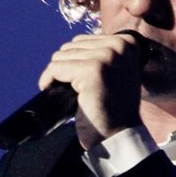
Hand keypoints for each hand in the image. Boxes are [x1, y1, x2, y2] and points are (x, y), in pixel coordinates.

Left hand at [38, 31, 143, 149]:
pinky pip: (56, 68)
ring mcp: (106, 57)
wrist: (118, 135)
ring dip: (60, 76)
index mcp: (126, 42)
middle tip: (75, 90)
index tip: (77, 80)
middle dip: (66, 68)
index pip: (82, 41)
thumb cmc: (113, 108)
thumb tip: (70, 47)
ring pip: (61, 56)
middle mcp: (119, 46)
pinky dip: (49, 80)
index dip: (73, 62)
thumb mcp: (114, 72)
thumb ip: (99, 54)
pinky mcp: (92, 71)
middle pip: (70, 46)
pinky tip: (55, 93)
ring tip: (72, 93)